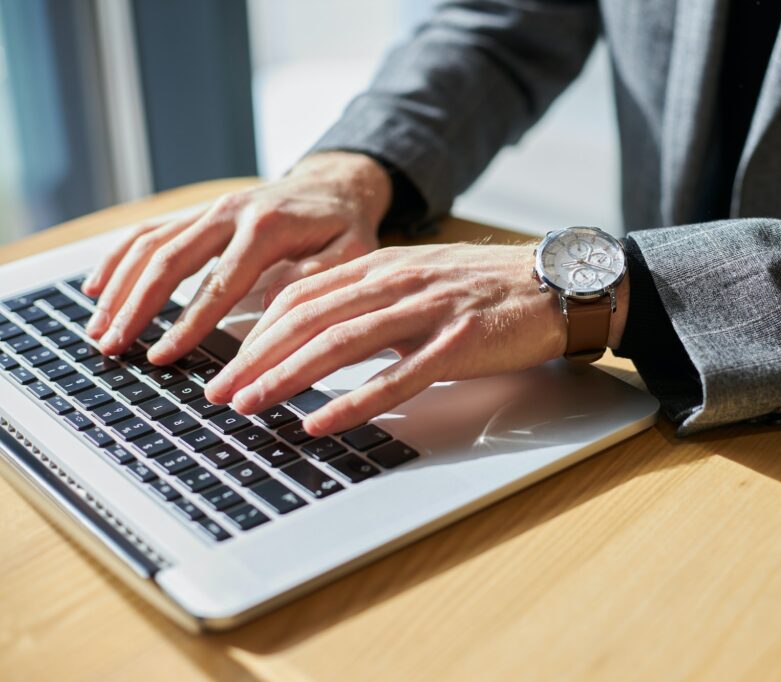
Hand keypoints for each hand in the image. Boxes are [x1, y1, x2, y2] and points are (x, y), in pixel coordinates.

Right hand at [81, 151, 392, 363]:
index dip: (187, 323)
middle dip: (136, 307)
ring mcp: (209, 208)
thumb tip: (270, 305)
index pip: (218, 284)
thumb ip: (317, 277)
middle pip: (169, 260)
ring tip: (97, 330)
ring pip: (149, 244)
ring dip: (118, 287)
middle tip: (111, 348)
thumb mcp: (352, 252)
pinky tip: (97, 289)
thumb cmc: (346, 227)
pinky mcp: (199, 212)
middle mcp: (229, 211)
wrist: (336, 185)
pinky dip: (118, 258)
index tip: (162, 356)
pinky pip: (149, 232)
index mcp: (266, 228)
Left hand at [204, 243, 628, 436]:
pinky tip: (321, 423)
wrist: (557, 282)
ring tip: (251, 406)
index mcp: (383, 266)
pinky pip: (396, 379)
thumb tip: (322, 332)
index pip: (301, 294)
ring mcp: (428, 312)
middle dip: (255, 358)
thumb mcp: (421, 279)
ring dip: (287, 378)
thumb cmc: (487, 288)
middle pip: (308, 318)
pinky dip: (352, 403)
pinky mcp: (457, 344)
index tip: (228, 363)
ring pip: (340, 344)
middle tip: (220, 394)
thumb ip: (373, 299)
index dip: (256, 331)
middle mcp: (397, 282)